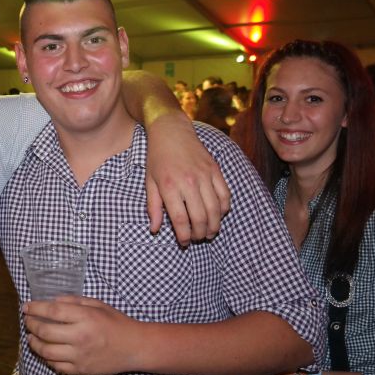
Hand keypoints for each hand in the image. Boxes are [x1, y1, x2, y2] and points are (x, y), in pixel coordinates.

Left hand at [22, 296, 138, 374]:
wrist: (134, 347)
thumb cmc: (116, 322)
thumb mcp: (97, 304)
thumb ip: (73, 301)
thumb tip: (52, 301)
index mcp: (85, 317)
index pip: (52, 311)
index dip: (35, 308)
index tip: (26, 306)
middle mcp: (80, 337)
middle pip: (44, 331)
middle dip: (30, 324)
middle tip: (27, 320)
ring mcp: (79, 356)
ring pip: (45, 351)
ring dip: (33, 343)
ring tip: (31, 336)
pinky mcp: (80, 370)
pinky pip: (55, 365)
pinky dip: (45, 357)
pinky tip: (44, 350)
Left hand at [144, 113, 229, 244]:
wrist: (171, 131)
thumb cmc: (157, 158)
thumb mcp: (149, 182)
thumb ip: (153, 207)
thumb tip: (155, 229)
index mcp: (169, 186)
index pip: (180, 220)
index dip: (183, 236)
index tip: (183, 242)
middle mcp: (189, 182)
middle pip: (200, 218)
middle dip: (199, 234)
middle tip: (197, 239)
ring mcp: (204, 176)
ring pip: (215, 209)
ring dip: (214, 225)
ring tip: (209, 233)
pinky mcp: (215, 170)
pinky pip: (225, 194)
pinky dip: (224, 208)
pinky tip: (218, 215)